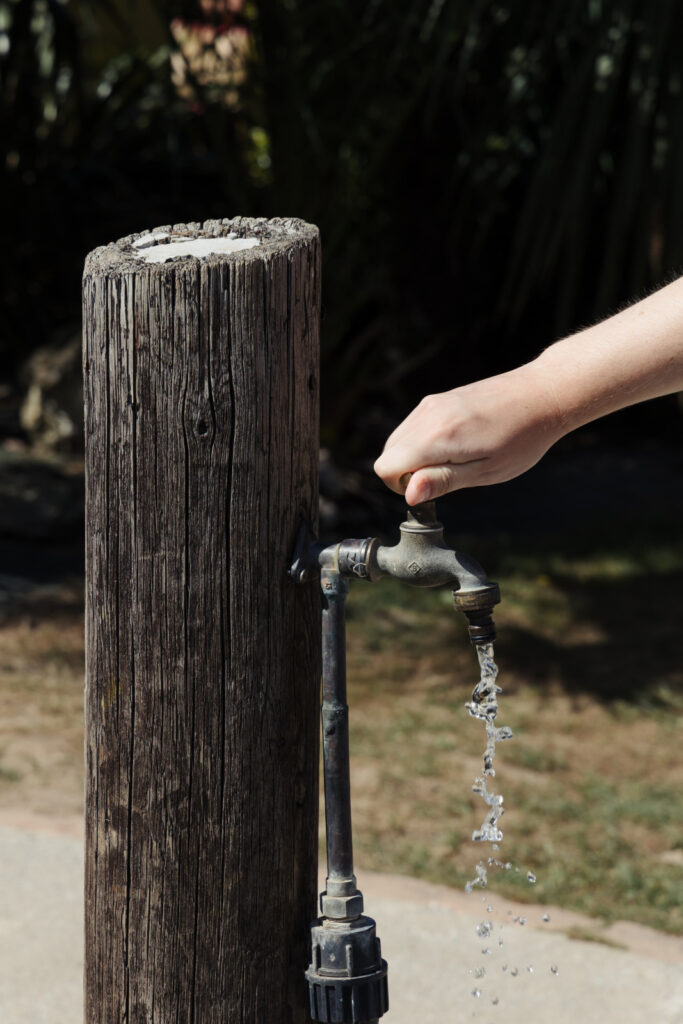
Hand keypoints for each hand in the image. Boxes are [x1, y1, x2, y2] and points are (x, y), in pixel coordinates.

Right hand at [374, 362, 562, 504]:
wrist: (543, 394)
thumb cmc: (522, 439)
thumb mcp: (486, 471)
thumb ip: (443, 481)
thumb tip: (408, 494)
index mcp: (437, 436)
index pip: (385, 467)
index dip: (402, 486)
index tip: (432, 488)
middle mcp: (428, 415)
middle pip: (388, 453)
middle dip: (408, 473)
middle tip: (449, 476)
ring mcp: (431, 403)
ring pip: (399, 439)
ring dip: (416, 457)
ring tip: (456, 460)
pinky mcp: (438, 399)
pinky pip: (413, 426)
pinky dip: (423, 442)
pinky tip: (457, 445)